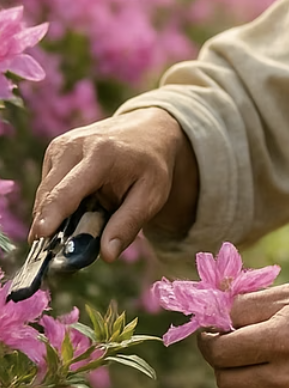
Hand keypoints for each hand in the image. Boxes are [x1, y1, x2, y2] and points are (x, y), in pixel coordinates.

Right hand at [31, 107, 198, 261]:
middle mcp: (75, 145)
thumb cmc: (151, 167)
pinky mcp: (55, 149)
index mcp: (102, 155)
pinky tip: (82, 201)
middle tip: (56, 251)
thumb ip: (128, 225)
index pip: (69, 190)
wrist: (148, 132)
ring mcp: (61, 145)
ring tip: (87, 216)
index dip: (52, 215)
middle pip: (50, 194)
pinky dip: (58, 201)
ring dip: (56, 214)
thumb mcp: (151, 196)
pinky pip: (48, 186)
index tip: (39, 237)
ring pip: (45, 193)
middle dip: (50, 224)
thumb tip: (107, 255)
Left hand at [197, 281, 288, 387]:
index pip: (222, 349)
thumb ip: (247, 302)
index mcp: (284, 337)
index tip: (211, 325)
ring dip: (231, 372)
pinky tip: (266, 364)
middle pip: (223, 377)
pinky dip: (251, 384)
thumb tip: (211, 311)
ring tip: (245, 351)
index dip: (208, 336)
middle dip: (216, 356)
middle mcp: (288, 373)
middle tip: (223, 337)